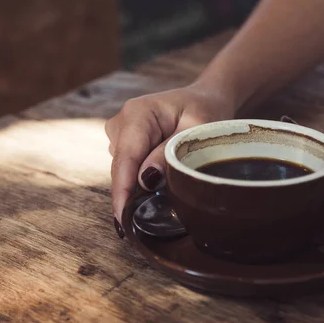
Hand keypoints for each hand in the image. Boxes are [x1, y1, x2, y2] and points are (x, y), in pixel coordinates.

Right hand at [105, 83, 234, 233]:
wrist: (204, 99)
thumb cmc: (205, 110)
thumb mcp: (197, 130)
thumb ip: (169, 154)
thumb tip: (145, 180)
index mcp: (138, 113)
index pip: (126, 158)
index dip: (122, 190)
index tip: (122, 218)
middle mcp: (121, 122)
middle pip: (121, 168)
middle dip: (129, 195)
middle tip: (144, 224)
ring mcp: (118, 132)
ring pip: (122, 171)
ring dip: (138, 186)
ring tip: (166, 191)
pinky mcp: (122, 142)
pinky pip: (127, 169)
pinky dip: (139, 180)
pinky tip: (156, 185)